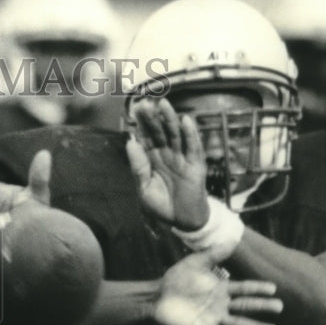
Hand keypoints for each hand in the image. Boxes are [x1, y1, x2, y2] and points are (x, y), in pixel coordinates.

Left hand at [126, 98, 209, 229]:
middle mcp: (167, 155)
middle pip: (159, 132)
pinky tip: (186, 120)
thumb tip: (130, 142)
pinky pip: (193, 147)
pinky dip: (190, 134)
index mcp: (152, 160)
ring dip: (170, 119)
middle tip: (145, 103)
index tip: (134, 110)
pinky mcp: (196, 165)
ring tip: (163, 104)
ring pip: (176, 135)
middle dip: (153, 118)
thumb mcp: (144, 188)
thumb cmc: (162, 205)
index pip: (146, 138)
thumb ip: (138, 167)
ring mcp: (182, 158)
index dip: (141, 125)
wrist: (182, 221)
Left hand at [155, 252, 282, 324]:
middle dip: (262, 307)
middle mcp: (221, 304)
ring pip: (239, 324)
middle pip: (246, 306)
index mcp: (221, 288)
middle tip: (280, 307)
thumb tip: (232, 240)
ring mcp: (214, 318)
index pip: (244, 288)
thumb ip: (213, 254)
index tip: (274, 288)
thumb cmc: (176, 278)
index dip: (258, 288)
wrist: (157, 296)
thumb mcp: (195, 263)